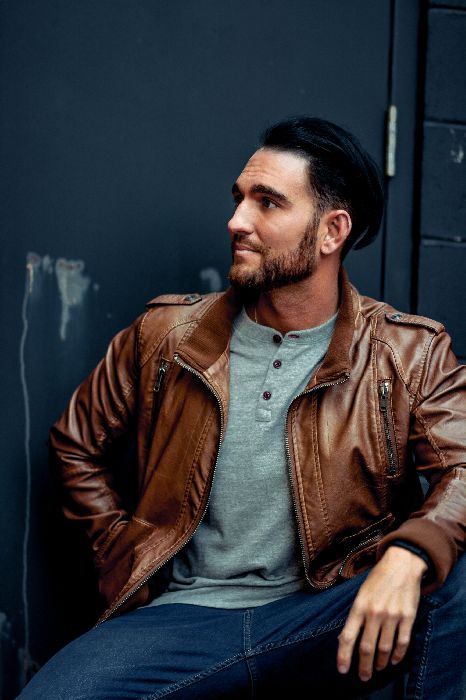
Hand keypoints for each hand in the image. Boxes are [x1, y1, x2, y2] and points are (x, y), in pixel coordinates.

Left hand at [337, 546, 426, 681]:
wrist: (402, 563)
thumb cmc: (378, 578)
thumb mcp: (361, 593)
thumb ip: (354, 615)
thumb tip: (343, 638)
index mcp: (359, 606)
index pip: (348, 636)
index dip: (343, 655)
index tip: (342, 670)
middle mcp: (374, 613)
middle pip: (367, 647)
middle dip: (364, 666)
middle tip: (363, 677)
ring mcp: (392, 616)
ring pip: (385, 648)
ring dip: (380, 662)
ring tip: (377, 668)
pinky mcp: (408, 617)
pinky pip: (403, 642)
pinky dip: (398, 655)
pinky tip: (393, 660)